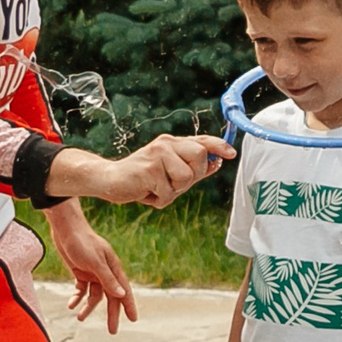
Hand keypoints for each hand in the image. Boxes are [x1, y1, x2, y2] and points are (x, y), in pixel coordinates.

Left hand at [47, 200, 136, 331]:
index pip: (124, 290)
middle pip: (111, 297)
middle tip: (112, 331)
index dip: (129, 305)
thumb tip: (121, 295)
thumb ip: (108, 279)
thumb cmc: (82, 242)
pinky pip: (81, 290)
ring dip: (88, 307)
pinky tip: (71, 305)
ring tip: (80, 318)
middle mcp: (105, 272)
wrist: (65, 228)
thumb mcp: (95, 262)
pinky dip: (77, 298)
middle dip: (111, 313)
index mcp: (113, 268)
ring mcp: (93, 272)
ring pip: (94, 295)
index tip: (133, 319)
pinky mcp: (80, 272)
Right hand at [52, 134, 235, 207]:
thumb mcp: (169, 172)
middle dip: (193, 176)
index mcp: (173, 143)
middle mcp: (166, 144)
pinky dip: (159, 200)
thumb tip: (217, 162)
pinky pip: (168, 192)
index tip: (231, 154)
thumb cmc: (142, 179)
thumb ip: (191, 167)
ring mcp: (157, 155)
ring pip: (186, 178)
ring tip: (156, 188)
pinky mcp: (149, 169)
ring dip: (174, 191)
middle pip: (200, 156)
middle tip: (172, 183)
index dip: (219, 146)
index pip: (202, 141)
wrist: (110, 180)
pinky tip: (145, 193)